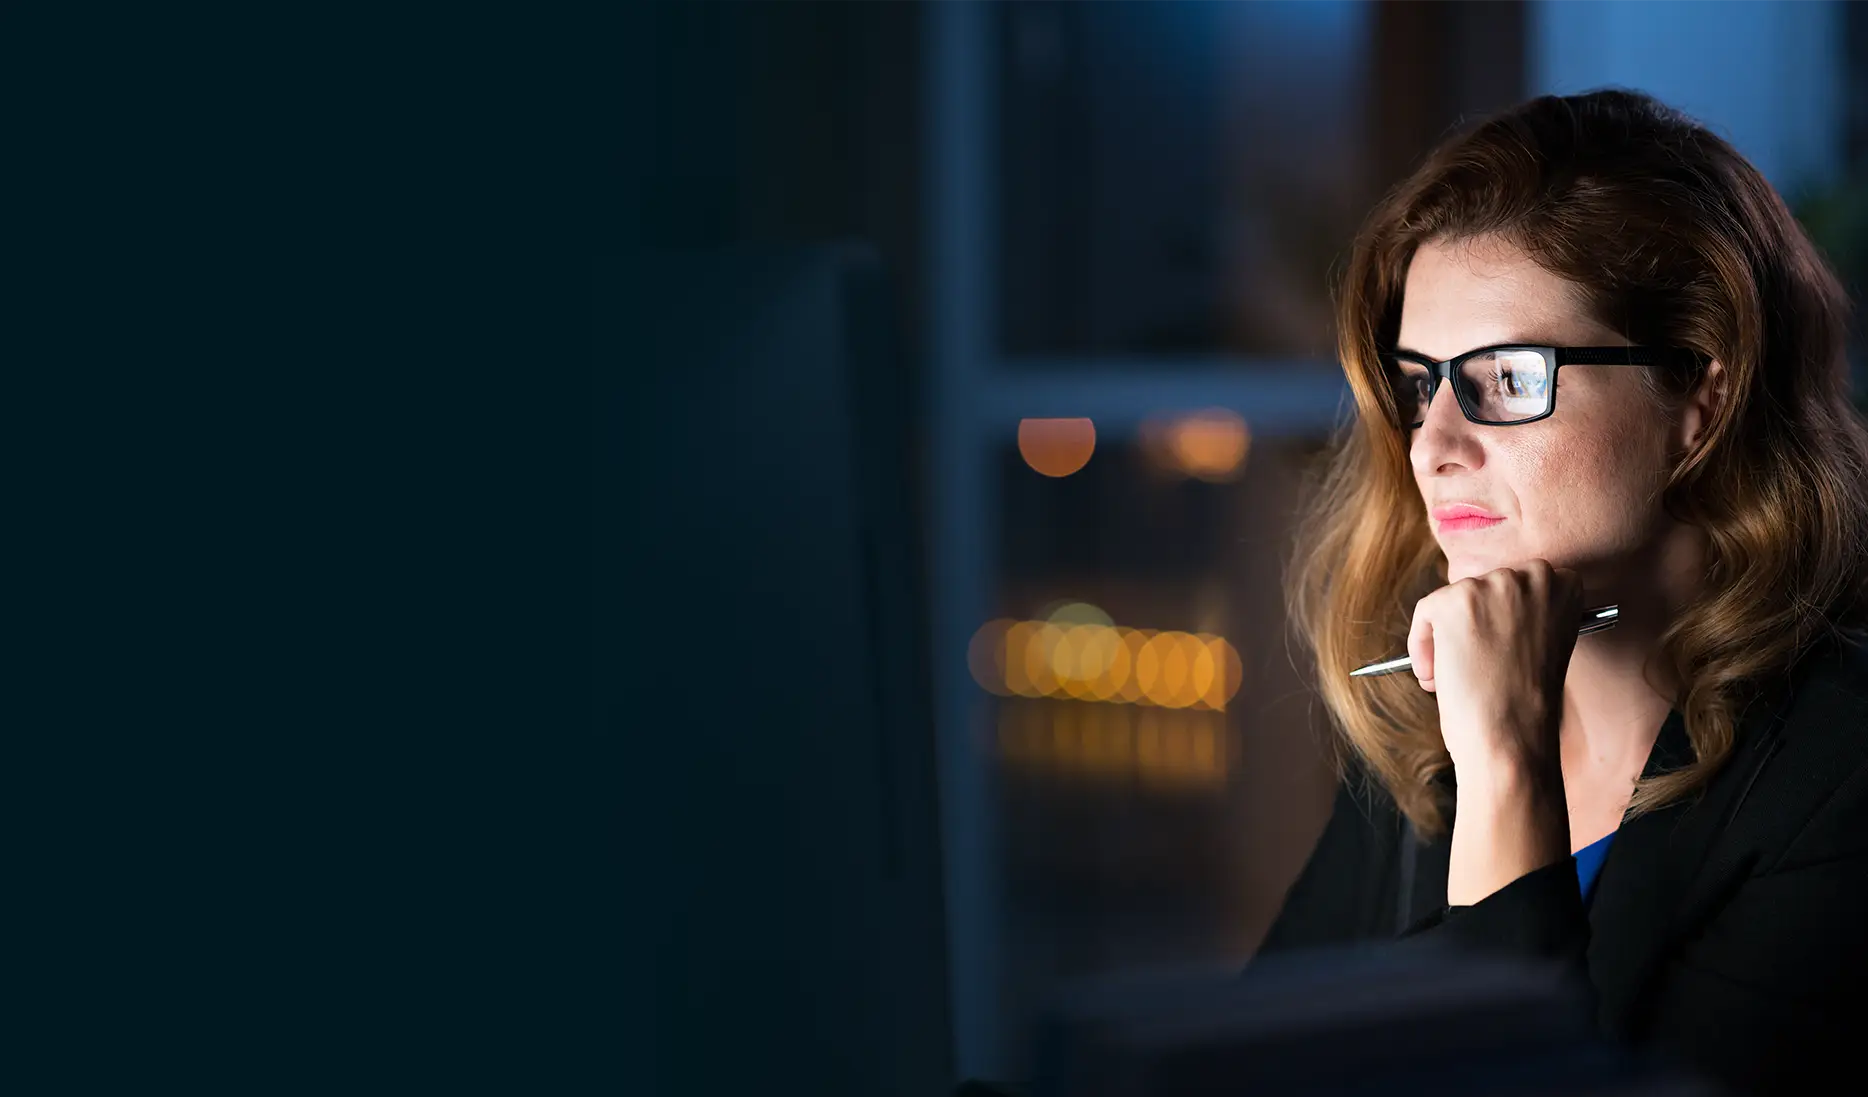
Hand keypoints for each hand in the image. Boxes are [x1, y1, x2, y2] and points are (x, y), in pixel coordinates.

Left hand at [1408, 561, 1584, 903]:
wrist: (1512, 737)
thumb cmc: (1527, 706)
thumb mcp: (1541, 647)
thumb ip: (1524, 618)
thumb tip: (1485, 610)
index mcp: (1566, 586)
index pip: (1519, 583)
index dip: (1501, 620)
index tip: (1495, 647)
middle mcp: (1535, 576)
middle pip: (1482, 587)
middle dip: (1470, 627)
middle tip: (1471, 667)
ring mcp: (1495, 585)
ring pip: (1452, 600)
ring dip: (1445, 639)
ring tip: (1455, 677)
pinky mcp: (1457, 600)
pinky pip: (1425, 613)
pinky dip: (1421, 645)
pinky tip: (1435, 676)